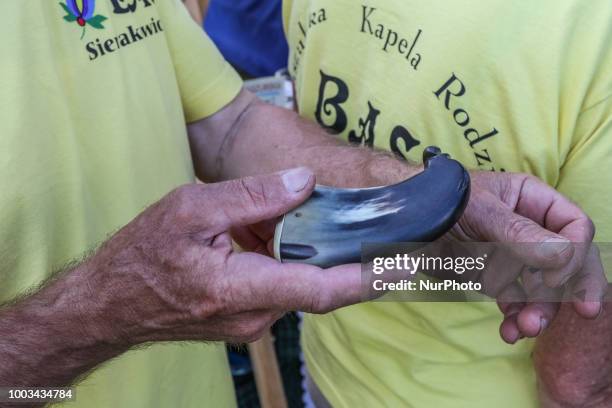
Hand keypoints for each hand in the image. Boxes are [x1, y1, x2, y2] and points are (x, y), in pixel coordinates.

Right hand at [85, 168, 362, 344]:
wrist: (112, 302)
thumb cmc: (143, 255)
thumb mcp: (191, 209)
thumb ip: (251, 195)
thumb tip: (303, 181)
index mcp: (240, 289)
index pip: (322, 289)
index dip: (369, 277)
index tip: (406, 264)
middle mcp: (254, 316)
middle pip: (319, 284)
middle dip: (348, 255)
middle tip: (381, 226)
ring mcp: (251, 322)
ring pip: (302, 285)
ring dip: (314, 255)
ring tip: (323, 221)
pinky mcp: (247, 318)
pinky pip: (283, 288)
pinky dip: (293, 262)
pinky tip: (284, 236)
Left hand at [451, 171, 605, 342]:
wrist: (405, 221)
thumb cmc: (441, 201)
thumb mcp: (479, 210)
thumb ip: (518, 232)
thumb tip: (562, 254)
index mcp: (533, 201)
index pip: (574, 226)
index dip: (572, 253)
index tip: (554, 277)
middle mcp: (530, 230)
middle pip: (567, 261)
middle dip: (568, 288)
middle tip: (581, 311)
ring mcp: (514, 256)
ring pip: (543, 288)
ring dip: (539, 310)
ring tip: (526, 327)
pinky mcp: (495, 277)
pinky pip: (515, 301)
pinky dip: (514, 317)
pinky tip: (508, 331)